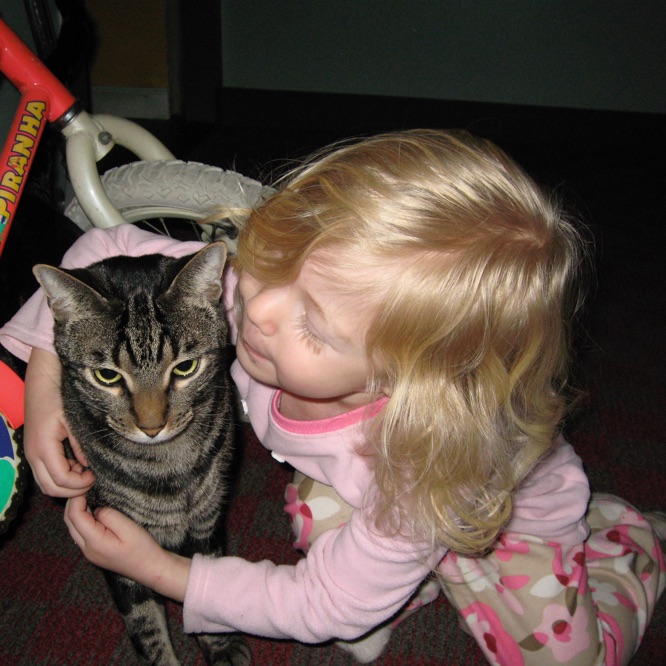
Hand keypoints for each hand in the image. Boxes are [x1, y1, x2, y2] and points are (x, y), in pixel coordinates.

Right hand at [24, 348, 93, 496]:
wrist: (44, 380)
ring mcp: (32, 454)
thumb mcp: (75, 420)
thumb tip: (91, 466)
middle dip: (73, 489)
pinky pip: (46, 473)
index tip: (96, 474)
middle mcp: (33, 454)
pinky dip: (61, 475)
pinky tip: (78, 464)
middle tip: (93, 477)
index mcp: (43, 447)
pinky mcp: (35, 451)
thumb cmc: (61, 396)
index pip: (61, 480)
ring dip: (67, 483)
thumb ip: (82, 445)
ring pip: (46, 483)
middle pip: (51, 488)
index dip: (80, 483)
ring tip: (86, 470)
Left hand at [64, 496, 190, 601]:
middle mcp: (87, 549)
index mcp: (94, 542)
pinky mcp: (94, 552)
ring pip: (73, 528)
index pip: (75, 516)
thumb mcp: (129, 528)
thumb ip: (109, 516)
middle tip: (84, 486)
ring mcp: (89, 552)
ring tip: (87, 495)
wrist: (150, 568)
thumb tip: (96, 508)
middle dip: (73, 503)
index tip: (86, 484)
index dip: (77, 498)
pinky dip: (82, 519)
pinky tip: (92, 510)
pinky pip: (81, 532)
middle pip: (70, 522)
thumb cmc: (143, 548)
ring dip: (76, 511)